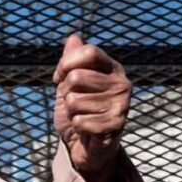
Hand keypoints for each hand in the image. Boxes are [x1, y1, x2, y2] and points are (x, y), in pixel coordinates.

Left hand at [53, 33, 131, 181]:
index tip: (60, 77)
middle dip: (66, 93)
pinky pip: (80, 121)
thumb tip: (74, 37)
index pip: (89, 52)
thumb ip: (71, 61)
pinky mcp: (117, 125)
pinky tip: (88, 129)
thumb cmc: (78, 111)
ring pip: (75, 101)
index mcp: (112, 68)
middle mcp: (121, 82)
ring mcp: (122, 103)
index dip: (66, 64)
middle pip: (76, 78)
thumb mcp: (68, 84)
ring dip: (71, 112)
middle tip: (76, 104)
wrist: (85, 145)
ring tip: (83, 116)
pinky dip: (77, 127)